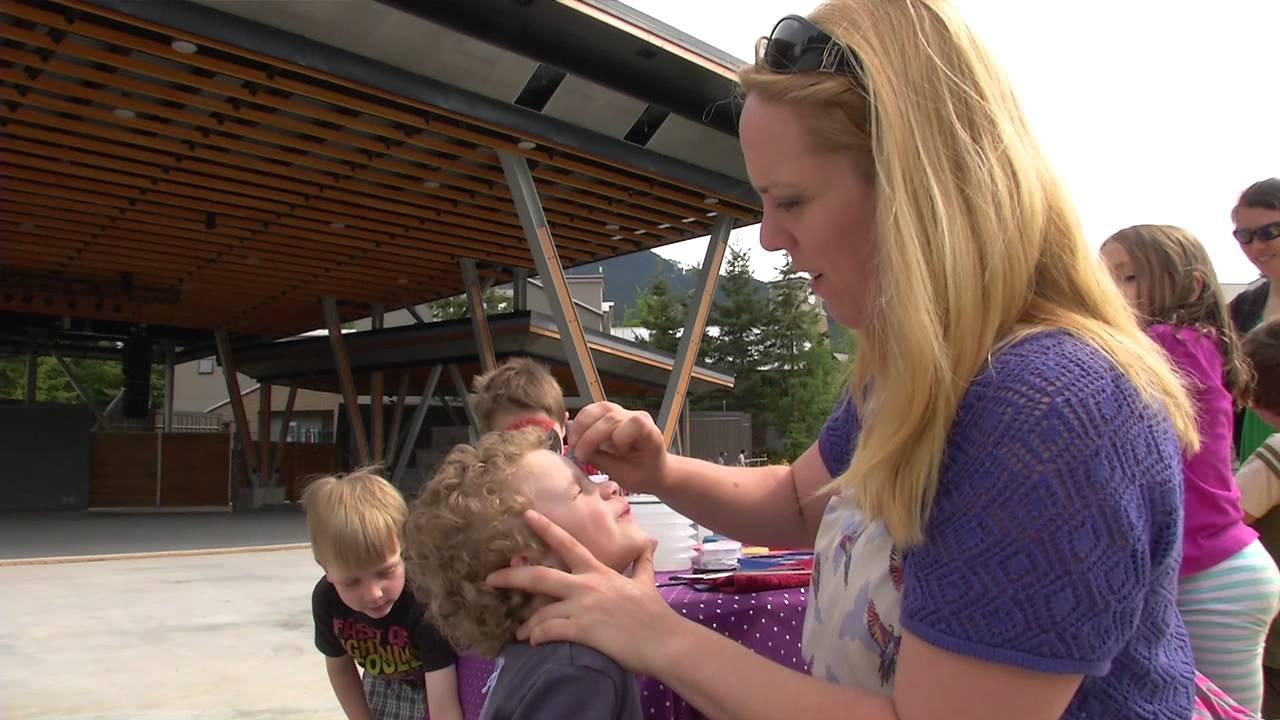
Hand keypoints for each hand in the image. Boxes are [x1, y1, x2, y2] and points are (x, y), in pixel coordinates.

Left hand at [485, 509, 683, 675]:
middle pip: (540, 576)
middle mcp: (587, 585)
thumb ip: (642, 562)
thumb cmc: (654, 614)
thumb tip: (649, 544)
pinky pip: (549, 632)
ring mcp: (583, 607)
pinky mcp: (583, 630)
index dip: (546, 528)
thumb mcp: (646, 582)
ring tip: (519, 633)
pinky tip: (533, 643)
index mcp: (599, 572)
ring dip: (526, 624)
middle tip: (489, 578)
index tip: (527, 515)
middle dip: (511, 576)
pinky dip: (537, 637)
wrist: (664, 640)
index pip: (568, 544)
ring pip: (541, 612)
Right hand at [569, 401, 670, 493]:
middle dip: (590, 436)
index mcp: (649, 433)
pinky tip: (575, 437)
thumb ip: (603, 462)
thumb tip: (579, 454)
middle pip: (610, 416)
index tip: (610, 454)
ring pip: (598, 409)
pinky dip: (581, 423)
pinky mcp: (612, 414)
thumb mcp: (626, 476)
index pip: (634, 423)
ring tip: (573, 443)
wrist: (653, 469)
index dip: (618, 437)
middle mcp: (638, 417)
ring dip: (581, 426)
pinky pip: (593, 411)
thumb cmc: (645, 473)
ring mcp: (624, 413)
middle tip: (579, 455)